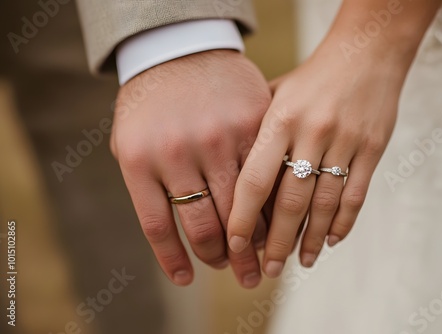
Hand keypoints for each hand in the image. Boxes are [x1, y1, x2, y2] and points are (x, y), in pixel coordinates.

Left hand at [111, 50, 270, 286]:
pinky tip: (278, 225)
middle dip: (224, 257)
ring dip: (252, 243)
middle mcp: (177, 152)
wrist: (180, 49)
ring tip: (261, 261)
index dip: (173, 259)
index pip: (158, 226)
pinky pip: (265, 176)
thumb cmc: (152, 102)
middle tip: (240, 273)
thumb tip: (173, 234)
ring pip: (238, 208)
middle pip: (203, 224)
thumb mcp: (130, 139)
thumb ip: (146, 183)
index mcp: (139, 159)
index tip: (188, 279)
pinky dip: (272, 207)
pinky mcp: (250, 124)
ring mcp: (216, 138)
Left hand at [227, 43, 404, 276]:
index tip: (235, 247)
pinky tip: (330, 241)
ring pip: (325, 204)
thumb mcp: (276, 92)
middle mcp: (312, 132)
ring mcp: (346, 142)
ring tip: (299, 263)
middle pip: (291, 201)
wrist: (366, 53)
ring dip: (310, 239)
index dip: (243, 218)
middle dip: (278, 242)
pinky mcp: (373, 148)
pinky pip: (356, 194)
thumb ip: (254, 128)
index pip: (255, 180)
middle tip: (268, 270)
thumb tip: (231, 169)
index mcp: (281, 119)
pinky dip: (342, 222)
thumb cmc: (312, 77)